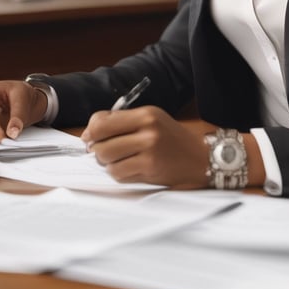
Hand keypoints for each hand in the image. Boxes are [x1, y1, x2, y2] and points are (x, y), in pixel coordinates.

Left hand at [81, 106, 211, 187]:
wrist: (200, 157)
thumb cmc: (172, 139)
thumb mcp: (151, 119)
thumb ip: (122, 122)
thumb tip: (88, 133)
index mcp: (146, 114)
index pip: (102, 122)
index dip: (90, 131)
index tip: (90, 137)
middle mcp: (148, 131)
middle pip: (101, 144)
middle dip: (97, 150)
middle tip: (104, 151)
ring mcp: (149, 151)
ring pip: (107, 161)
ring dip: (107, 163)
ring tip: (119, 160)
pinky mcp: (150, 169)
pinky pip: (119, 174)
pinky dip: (119, 173)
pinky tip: (130, 168)